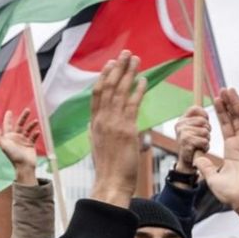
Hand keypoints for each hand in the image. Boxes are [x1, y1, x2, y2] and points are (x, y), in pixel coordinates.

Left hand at [0, 108, 41, 185]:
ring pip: (28, 129)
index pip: (8, 125)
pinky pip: (34, 137)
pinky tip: (37, 132)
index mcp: (9, 137)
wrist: (24, 166)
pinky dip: (36, 134)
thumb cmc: (13, 156)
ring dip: (31, 125)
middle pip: (20, 125)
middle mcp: (16, 138)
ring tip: (35, 122)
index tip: (9, 111)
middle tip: (27, 110)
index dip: (8, 118)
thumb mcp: (4, 145)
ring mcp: (24, 141)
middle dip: (23, 117)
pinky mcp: (31, 145)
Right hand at [89, 51, 146, 207]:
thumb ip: (99, 133)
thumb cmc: (108, 170)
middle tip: (125, 54)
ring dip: (128, 73)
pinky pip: (132, 105)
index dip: (103, 76)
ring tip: (136, 60)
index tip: (110, 64)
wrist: (110, 184)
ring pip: (119, 92)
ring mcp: (112, 124)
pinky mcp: (126, 130)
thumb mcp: (99, 147)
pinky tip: (144, 80)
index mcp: (94, 124)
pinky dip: (138, 90)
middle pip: (108, 87)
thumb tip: (99, 126)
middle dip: (117, 68)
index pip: (97, 94)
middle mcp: (101, 120)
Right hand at [174, 106, 210, 174]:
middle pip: (202, 121)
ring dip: (206, 139)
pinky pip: (203, 140)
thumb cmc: (195, 143)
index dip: (204, 115)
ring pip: (204, 131)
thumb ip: (200, 117)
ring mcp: (182, 133)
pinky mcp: (186, 143)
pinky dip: (205, 146)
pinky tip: (199, 149)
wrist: (188, 161)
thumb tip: (213, 103)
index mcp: (182, 119)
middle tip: (201, 137)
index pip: (195, 108)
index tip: (205, 122)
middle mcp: (180, 124)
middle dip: (207, 130)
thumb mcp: (196, 128)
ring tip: (200, 144)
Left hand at [194, 89, 238, 237]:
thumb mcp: (213, 178)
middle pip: (235, 119)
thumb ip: (205, 166)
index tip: (214, 102)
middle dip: (228, 105)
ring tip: (229, 90)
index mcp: (232, 151)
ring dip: (236, 104)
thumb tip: (197, 156)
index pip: (226, 127)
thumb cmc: (233, 194)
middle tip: (221, 90)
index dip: (221, 114)